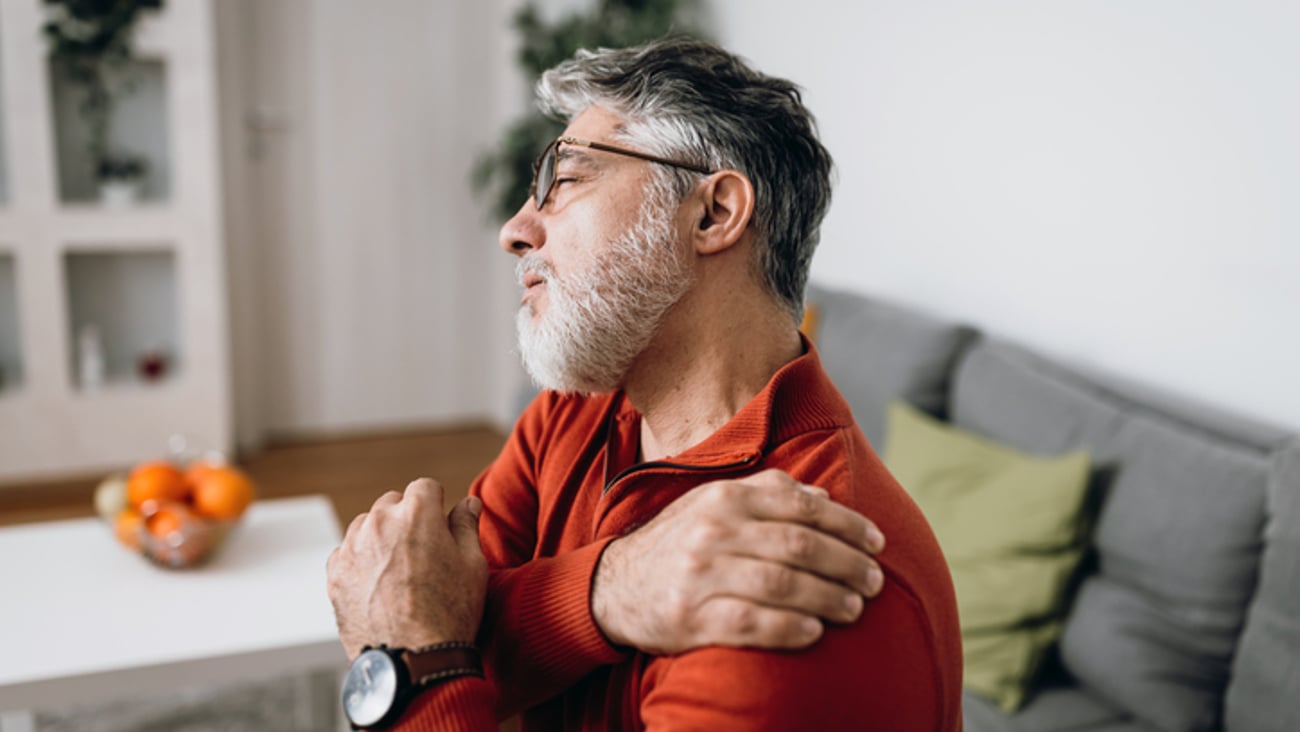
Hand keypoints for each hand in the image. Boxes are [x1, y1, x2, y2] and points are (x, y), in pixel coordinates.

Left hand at [326, 478, 487, 661]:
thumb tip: (468, 503)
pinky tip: (379, 587)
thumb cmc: (449, 613)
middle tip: (422, 554)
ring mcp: (352, 547)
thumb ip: (466, 526)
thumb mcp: (473, 565)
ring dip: (381, 538)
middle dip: (406, 519)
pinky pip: (347, 553)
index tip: (439, 527)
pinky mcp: (334, 573)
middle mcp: (379, 522)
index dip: (436, 506)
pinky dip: (361, 562)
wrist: (412, 661)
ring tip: (400, 573)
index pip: (425, 487)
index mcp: (416, 513)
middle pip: (392, 503)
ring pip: (367, 526)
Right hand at [592, 468, 885, 654]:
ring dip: (828, 598)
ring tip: (854, 608)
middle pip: (799, 546)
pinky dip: (789, 628)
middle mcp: (713, 531)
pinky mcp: (691, 617)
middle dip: (847, 564)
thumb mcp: (716, 504)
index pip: (802, 507)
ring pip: (782, 584)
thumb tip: (823, 498)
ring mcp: (700, 575)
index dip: (848, 526)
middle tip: (875, 581)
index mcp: (725, 498)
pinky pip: (752, 623)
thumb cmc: (682, 542)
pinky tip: (815, 632)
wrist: (616, 585)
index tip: (877, 543)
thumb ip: (768, 494)